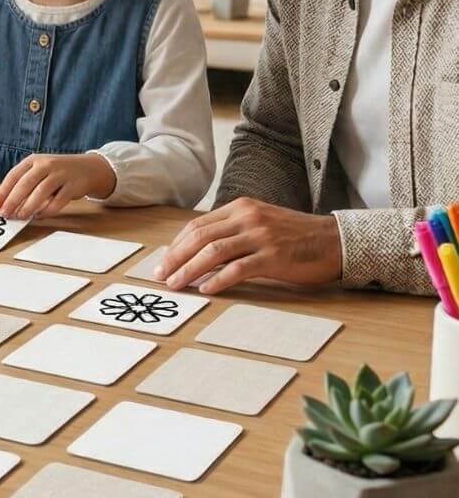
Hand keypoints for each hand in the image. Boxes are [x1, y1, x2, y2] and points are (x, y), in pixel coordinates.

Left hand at [0, 153, 116, 219]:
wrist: (87, 168)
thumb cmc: (56, 172)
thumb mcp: (39, 171)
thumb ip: (24, 183)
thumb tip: (4, 203)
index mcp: (33, 160)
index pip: (13, 176)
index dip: (2, 192)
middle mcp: (46, 164)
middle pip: (25, 184)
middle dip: (13, 201)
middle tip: (6, 214)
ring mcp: (60, 174)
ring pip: (41, 192)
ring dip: (29, 207)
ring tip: (21, 217)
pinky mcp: (73, 186)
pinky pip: (58, 201)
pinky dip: (47, 210)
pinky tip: (39, 216)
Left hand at [154, 198, 341, 294]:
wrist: (335, 241)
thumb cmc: (295, 236)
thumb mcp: (260, 223)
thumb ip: (232, 232)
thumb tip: (199, 254)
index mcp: (240, 207)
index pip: (197, 225)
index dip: (177, 245)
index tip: (164, 261)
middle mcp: (247, 217)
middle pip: (200, 237)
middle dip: (176, 257)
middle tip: (161, 276)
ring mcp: (261, 236)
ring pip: (213, 252)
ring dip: (190, 270)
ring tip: (176, 285)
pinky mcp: (274, 256)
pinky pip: (239, 268)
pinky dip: (218, 279)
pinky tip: (206, 289)